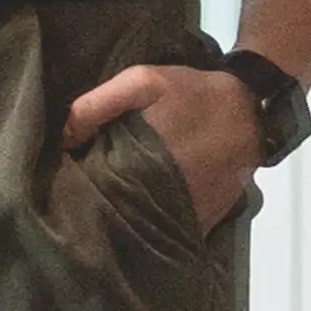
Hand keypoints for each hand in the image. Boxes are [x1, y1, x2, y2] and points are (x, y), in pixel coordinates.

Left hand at [64, 63, 260, 232]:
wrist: (249, 112)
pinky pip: (168, 229)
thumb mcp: (141, 81)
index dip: (77, 185)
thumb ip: (98, 105)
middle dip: (96, 204)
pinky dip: (152, 221)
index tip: (62, 179)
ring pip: (141, 224)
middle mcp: (160, 197)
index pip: (96, 189)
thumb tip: (63, 136)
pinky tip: (138, 208)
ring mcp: (184, 214)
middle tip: (78, 193)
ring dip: (124, 215)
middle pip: (116, 211)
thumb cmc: (191, 93)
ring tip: (105, 202)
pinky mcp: (202, 221)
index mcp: (140, 164)